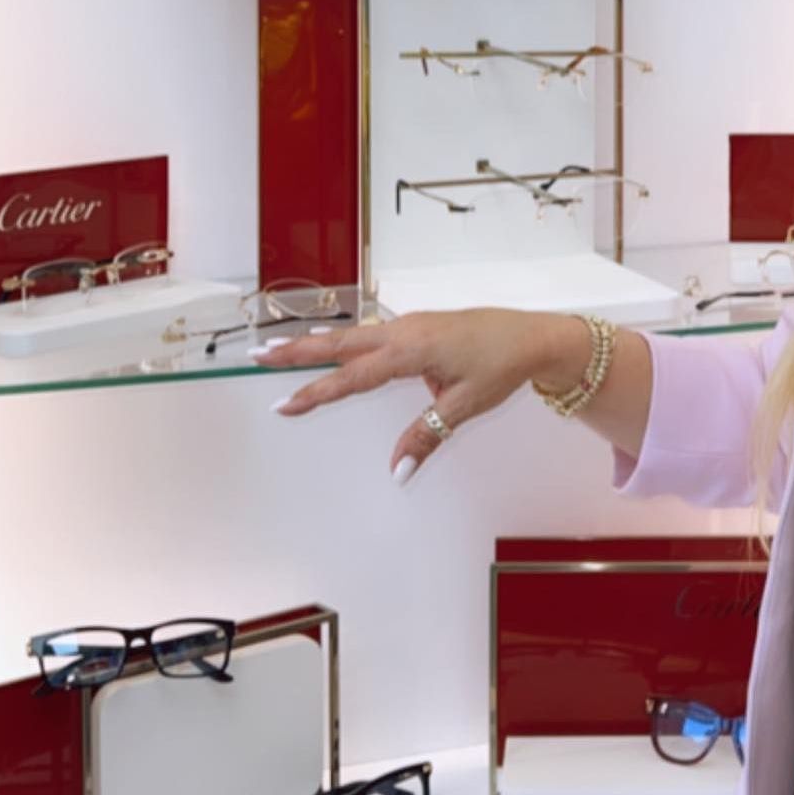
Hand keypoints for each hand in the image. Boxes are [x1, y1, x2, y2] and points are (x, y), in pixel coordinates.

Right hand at [255, 308, 565, 482]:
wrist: (534, 337)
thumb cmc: (503, 365)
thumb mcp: (465, 405)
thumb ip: (427, 434)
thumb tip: (399, 469)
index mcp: (412, 349)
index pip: (354, 375)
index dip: (317, 392)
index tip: (285, 404)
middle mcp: (405, 331)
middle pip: (342, 343)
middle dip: (298, 351)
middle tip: (258, 354)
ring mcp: (412, 325)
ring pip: (355, 335)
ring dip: (318, 342)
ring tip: (281, 347)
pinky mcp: (420, 327)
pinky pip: (373, 333)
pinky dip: (346, 338)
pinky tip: (335, 342)